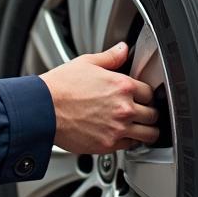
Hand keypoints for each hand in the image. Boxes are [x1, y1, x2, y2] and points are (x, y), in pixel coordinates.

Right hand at [39, 41, 159, 153]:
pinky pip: (130, 146)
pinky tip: (123, 135)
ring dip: (147, 130)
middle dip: (150, 112)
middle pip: (154, 115)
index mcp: (122, 86)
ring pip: (148, 135)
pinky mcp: (108, 145)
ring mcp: (117, 129)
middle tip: (144, 112)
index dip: (147, 94)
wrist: (43, 109)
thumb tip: (123, 49)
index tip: (143, 96)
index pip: (150, 92)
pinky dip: (130, 142)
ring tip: (142, 127)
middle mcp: (124, 108)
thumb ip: (110, 57)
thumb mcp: (87, 63)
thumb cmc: (61, 86)